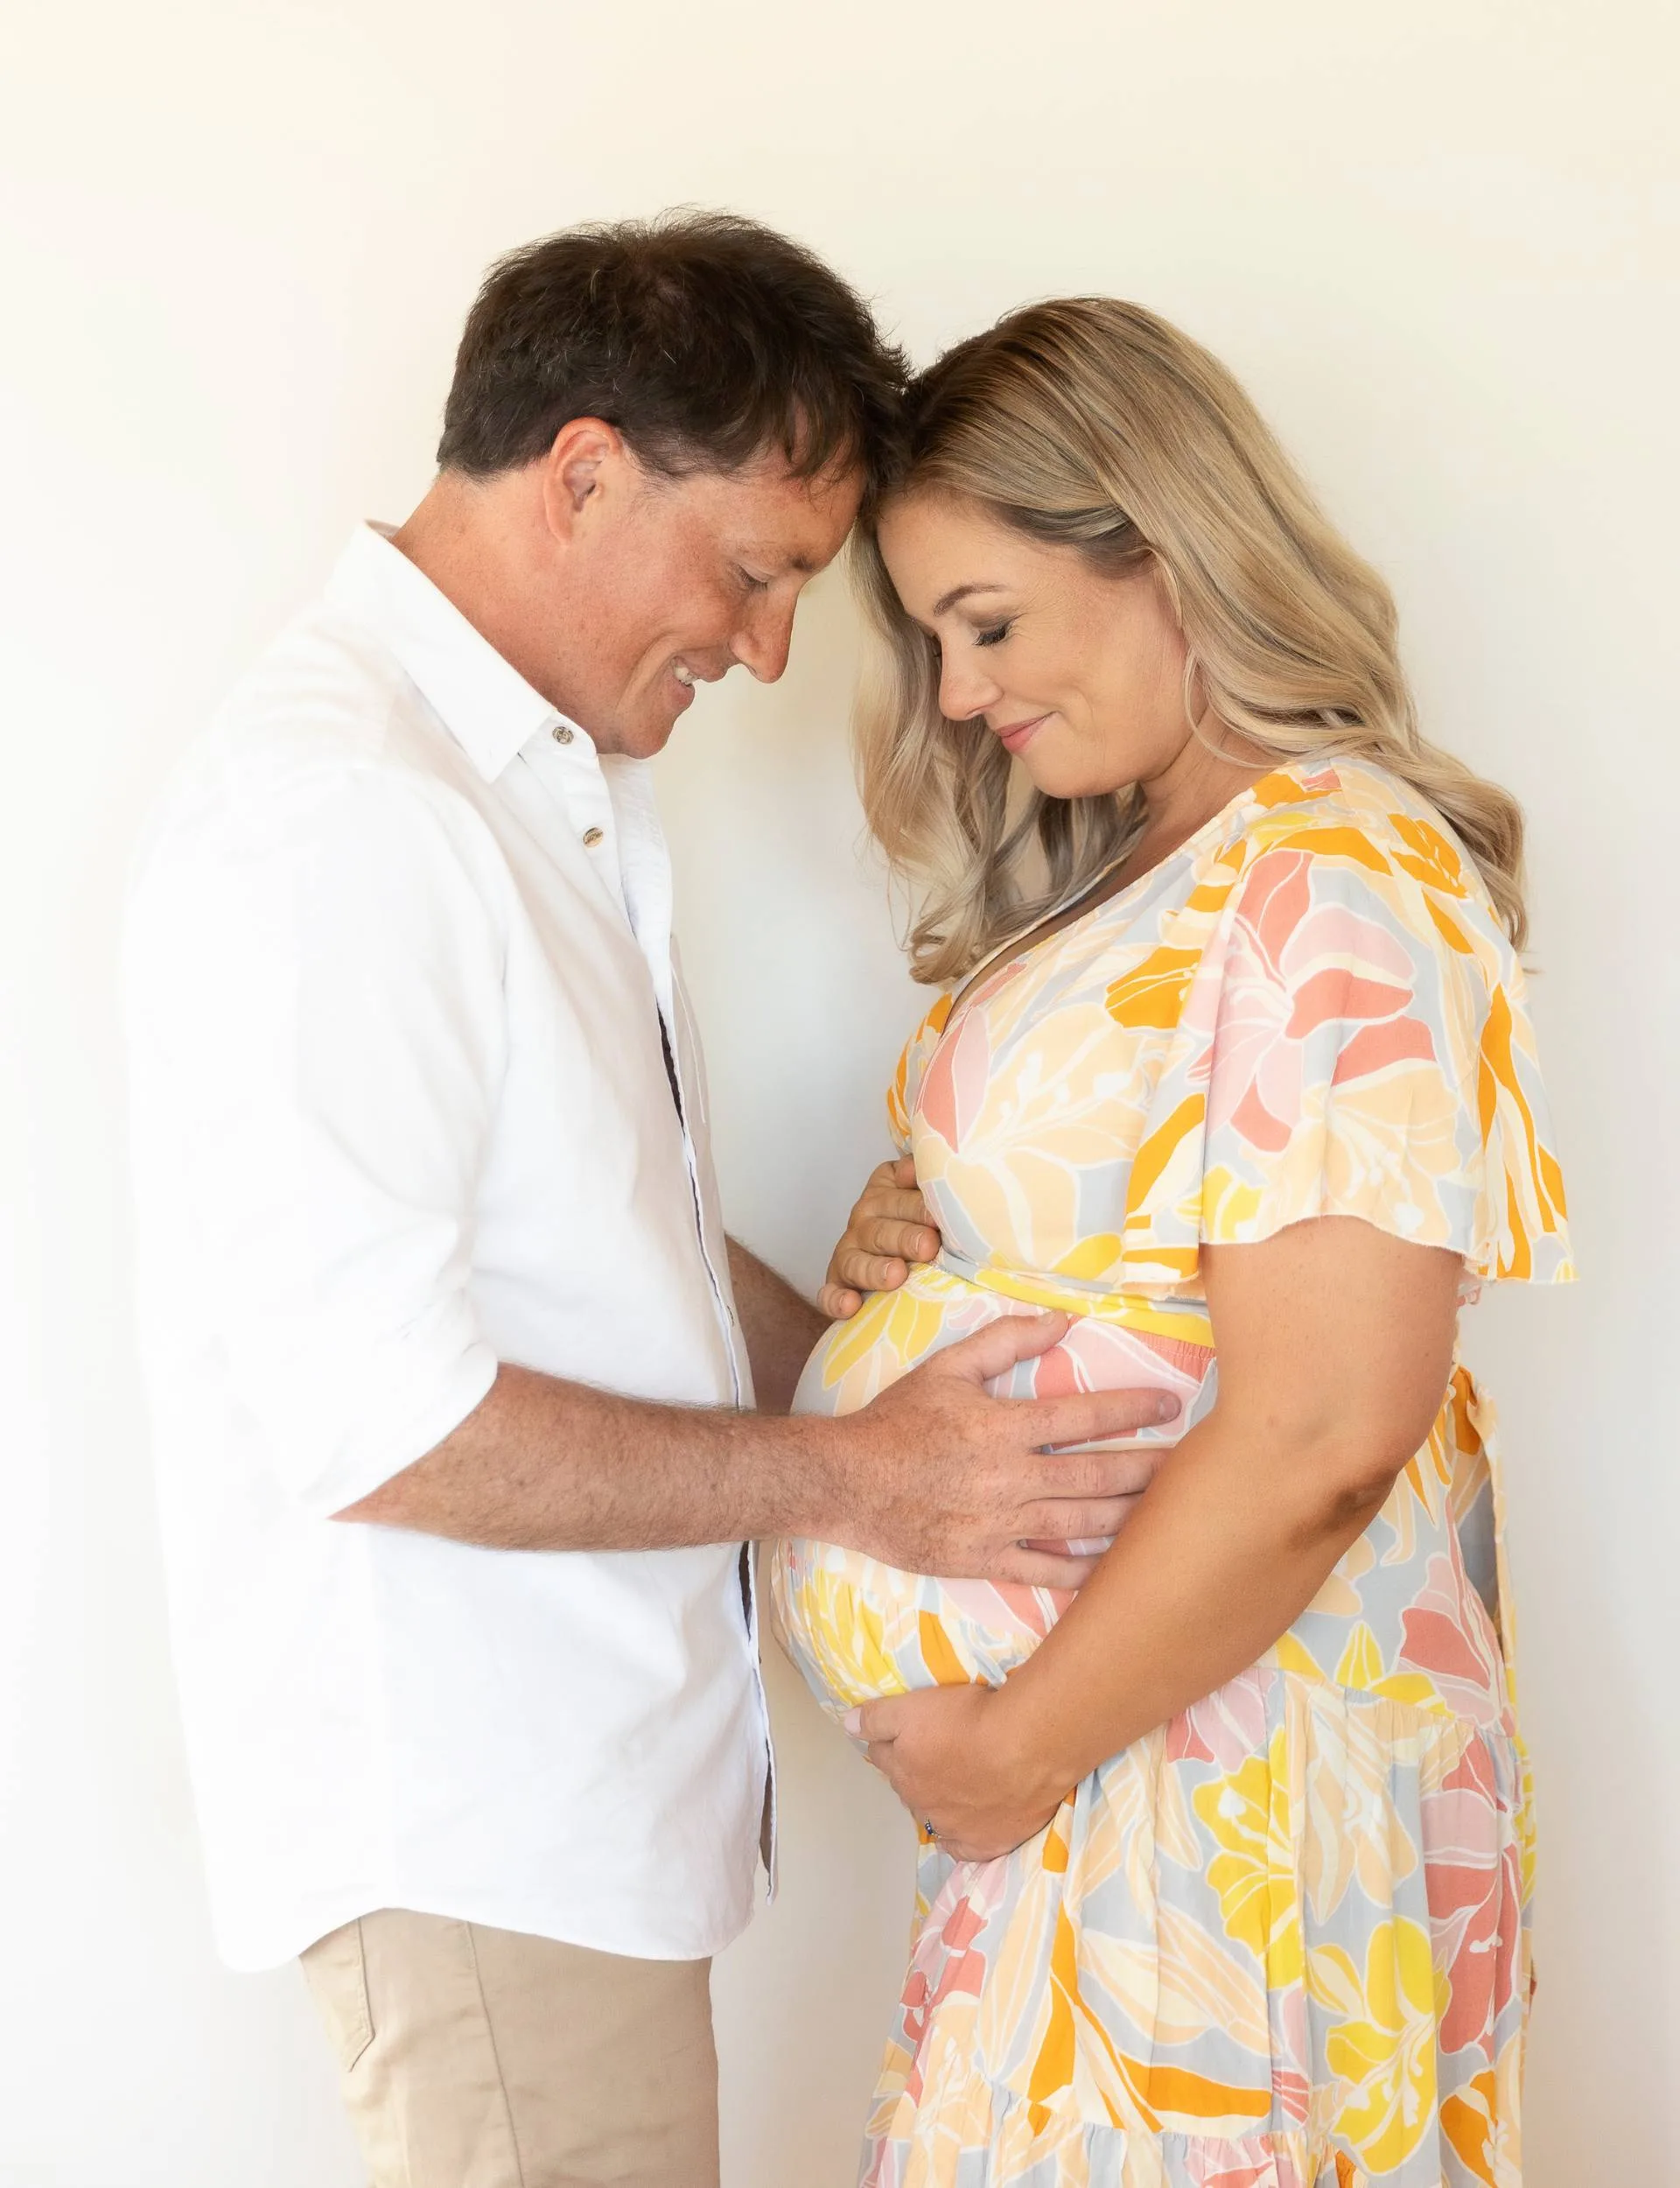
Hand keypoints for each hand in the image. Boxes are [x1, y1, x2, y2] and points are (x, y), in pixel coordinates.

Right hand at [818, 1155, 940, 1319]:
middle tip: (928, 1247)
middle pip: (881, 1229)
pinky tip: (851, 1305)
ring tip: (897, 1275)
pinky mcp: (837, 1285)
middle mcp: (863, 1221)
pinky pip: (830, 1293)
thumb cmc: (925, 1225)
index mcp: (884, 1194)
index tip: (938, 1218)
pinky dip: (837, 1300)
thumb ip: (923, 1180)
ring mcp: (848, 1254)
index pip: (897, 1196)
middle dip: (905, 1238)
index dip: (918, 1206)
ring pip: (856, 1261)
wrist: (904, 1264)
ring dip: (875, 1269)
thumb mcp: (923, 1193)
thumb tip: (913, 1170)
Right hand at [830, 1311, 1177, 1587]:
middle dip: (1148, 1468)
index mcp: (1003, 1427)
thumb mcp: (946, 1367)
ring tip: (1166, 1511)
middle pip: (1097, 1475)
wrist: (844, 1482)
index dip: (1132, 1408)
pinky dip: (1085, 1570)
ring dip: (1129, 1516)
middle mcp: (1009, 1478)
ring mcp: (999, 1524)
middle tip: (1189, 1463)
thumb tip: (1061, 1320)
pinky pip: (1046, 1570)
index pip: (1083, 1416)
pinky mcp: (984, 1560)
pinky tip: (1116, 1564)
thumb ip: (1005, 1342)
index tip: (1168, 1405)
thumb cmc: (895, 1422)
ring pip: (1082, 1524)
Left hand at [846, 1683, 1066, 1862]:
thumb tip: (847, 1725)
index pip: (883, 1755)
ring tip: (954, 1784)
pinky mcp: (987, 1843)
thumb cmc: (970, 1719)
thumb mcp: (915, 1706)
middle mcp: (922, 1805)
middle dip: (913, 1773)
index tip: (903, 1732)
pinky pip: (963, 1848)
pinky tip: (962, 1830)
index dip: (890, 1741)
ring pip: (934, 1817)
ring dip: (937, 1803)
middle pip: (908, 1787)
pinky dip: (959, 1838)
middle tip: (935, 1754)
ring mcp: (954, 1829)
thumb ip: (877, 1717)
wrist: (1025, 1748)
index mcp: (903, 1770)